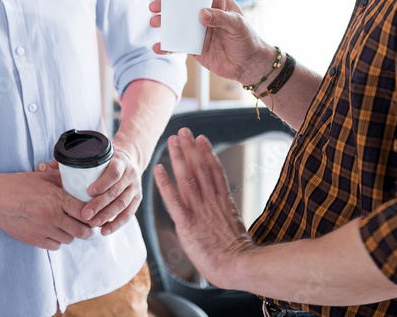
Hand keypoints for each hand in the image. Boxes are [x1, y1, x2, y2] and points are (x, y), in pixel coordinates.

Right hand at [0, 168, 93, 249]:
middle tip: (87, 226)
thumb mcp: (41, 177)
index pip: (84, 211)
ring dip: (71, 234)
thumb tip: (76, 183)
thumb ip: (60, 181)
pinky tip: (54, 232)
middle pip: (81, 230)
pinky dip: (57, 241)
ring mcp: (43, 229)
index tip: (93, 214)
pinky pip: (55, 246)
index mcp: (56, 198)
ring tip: (68, 227)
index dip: (92, 214)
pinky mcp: (34, 240)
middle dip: (87, 230)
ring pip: (69, 239)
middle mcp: (52, 215)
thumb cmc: (16, 185)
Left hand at [79, 147, 142, 234]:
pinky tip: (105, 230)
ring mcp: (135, 188)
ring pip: (122, 204)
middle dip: (100, 204)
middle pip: (116, 191)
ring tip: (93, 224)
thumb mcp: (95, 155)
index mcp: (120, 161)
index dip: (102, 183)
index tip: (88, 191)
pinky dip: (117, 224)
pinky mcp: (137, 199)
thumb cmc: (106, 160)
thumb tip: (48, 165)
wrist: (130, 160)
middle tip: (85, 215)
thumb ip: (74, 160)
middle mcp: (130, 174)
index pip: (114, 172)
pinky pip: (128, 214)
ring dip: (107, 216)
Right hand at [150, 0, 272, 83]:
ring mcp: (197, 28)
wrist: (248, 66)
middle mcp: (205, 12)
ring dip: (163, 21)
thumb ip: (221, 18)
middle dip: (166, 1)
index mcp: (218, 0)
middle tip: (155, 6)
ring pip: (176, 21)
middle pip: (182, 1)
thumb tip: (202, 14)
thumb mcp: (238, 25)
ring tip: (155, 23)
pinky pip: (177, 43)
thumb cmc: (248, 40)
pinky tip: (158, 47)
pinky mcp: (193, 45)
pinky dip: (166, 45)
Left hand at [154, 128, 255, 287]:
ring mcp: (199, 210)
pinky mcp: (187, 222)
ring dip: (179, 157)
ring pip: (187, 178)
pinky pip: (174, 199)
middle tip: (183, 131)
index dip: (207, 153)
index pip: (214, 171)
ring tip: (172, 141)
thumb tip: (221, 209)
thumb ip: (223, 214)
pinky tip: (158, 169)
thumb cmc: (236, 253)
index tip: (201, 139)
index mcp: (224, 201)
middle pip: (200, 168)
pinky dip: (165, 183)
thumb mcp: (233, 227)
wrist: (237, 265)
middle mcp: (211, 201)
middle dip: (191, 148)